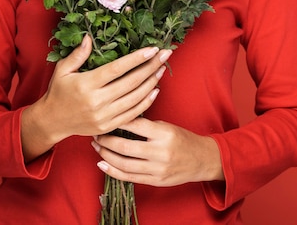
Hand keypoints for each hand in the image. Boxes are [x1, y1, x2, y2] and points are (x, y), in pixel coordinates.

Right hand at [21, 36, 170, 160]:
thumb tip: (89, 37)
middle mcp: (97, 101)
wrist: (53, 121)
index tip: (152, 49)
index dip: (136, 59)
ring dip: (151, 82)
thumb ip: (77, 54)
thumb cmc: (58, 91)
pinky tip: (155, 89)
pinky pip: (133, 114)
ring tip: (162, 68)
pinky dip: (146, 102)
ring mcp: (104, 116)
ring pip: (135, 98)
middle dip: (150, 67)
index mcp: (86, 84)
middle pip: (131, 82)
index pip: (117, 69)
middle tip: (165, 54)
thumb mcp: (62, 70)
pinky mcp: (109, 126)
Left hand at [91, 117, 223, 186]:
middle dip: (106, 139)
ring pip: (124, 164)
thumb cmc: (182, 138)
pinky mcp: (156, 181)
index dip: (117, 120)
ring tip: (96, 146)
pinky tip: (102, 164)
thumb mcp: (166, 126)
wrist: (201, 159)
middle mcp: (160, 152)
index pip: (134, 124)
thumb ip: (146, 125)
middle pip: (125, 146)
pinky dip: (113, 171)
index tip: (105, 116)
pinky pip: (130, 177)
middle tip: (96, 132)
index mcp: (163, 133)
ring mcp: (157, 169)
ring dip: (106, 155)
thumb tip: (121, 117)